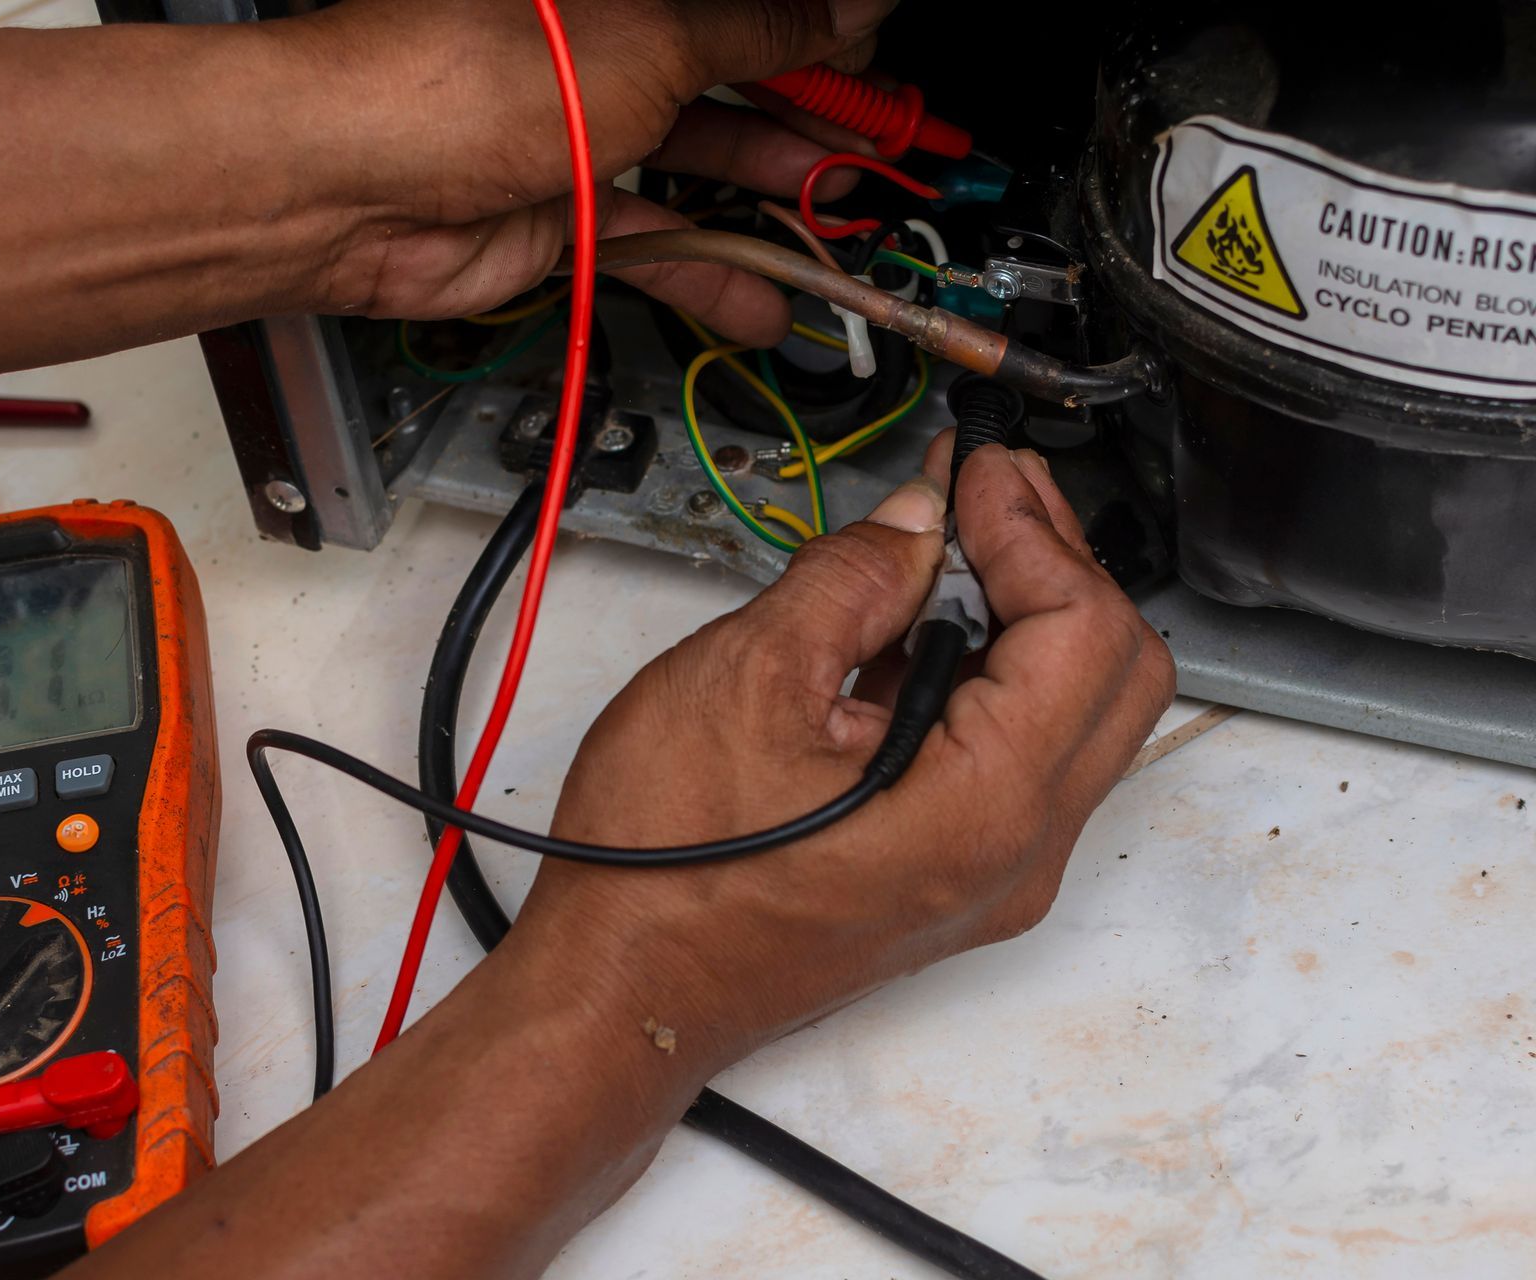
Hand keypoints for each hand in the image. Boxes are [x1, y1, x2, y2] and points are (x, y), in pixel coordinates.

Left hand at [296, 0, 899, 344]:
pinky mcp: (561, 213)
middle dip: (811, 115)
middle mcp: (602, 46)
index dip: (815, 28)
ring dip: (773, 196)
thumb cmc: (464, 76)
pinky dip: (710, 271)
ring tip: (840, 220)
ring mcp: (580, 131)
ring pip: (699, 161)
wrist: (353, 186)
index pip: (741, 3)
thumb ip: (761, 26)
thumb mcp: (652, 38)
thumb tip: (850, 3)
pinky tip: (767, 298)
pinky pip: (656, 239)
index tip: (878, 57)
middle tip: (880, 147)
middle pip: (732, 75)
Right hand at [508, 436, 1175, 1072]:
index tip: (976, 475)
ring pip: (1073, 713)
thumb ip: (850, 581)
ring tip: (943, 546)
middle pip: (1112, 672)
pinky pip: (1017, 757)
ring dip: (1025, 615)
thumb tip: (915, 524)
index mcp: (984, 808)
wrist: (623, 989)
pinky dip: (991, 676)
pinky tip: (914, 625)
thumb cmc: (665, 876)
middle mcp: (1015, 854)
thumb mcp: (744, 680)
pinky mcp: (955, 872)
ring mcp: (991, 871)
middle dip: (1054, 561)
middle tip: (982, 496)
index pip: (1083, 630)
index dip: (1034, 529)